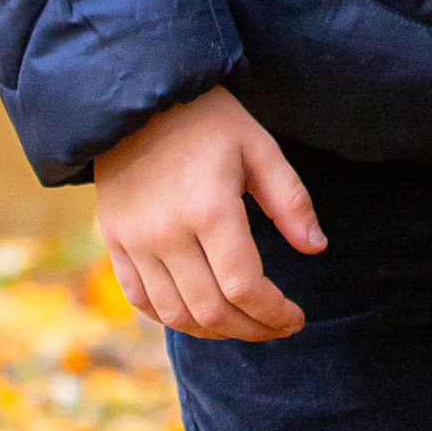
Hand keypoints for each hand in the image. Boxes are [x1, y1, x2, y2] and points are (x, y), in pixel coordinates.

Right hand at [95, 86, 323, 339]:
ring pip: (176, 314)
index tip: (296, 318)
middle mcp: (166, 232)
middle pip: (211, 310)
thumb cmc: (207, 120)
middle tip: (278, 327)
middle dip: (252, 329)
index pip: (244, 287)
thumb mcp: (259, 147)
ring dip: (215, 330)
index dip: (274, 313)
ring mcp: (134, 240)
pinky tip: (201, 315)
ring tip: (245, 324)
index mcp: (209, 208)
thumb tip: (316, 248)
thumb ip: (290, 200)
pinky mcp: (115, 241)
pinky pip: (141, 300)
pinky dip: (172, 318)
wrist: (136, 99)